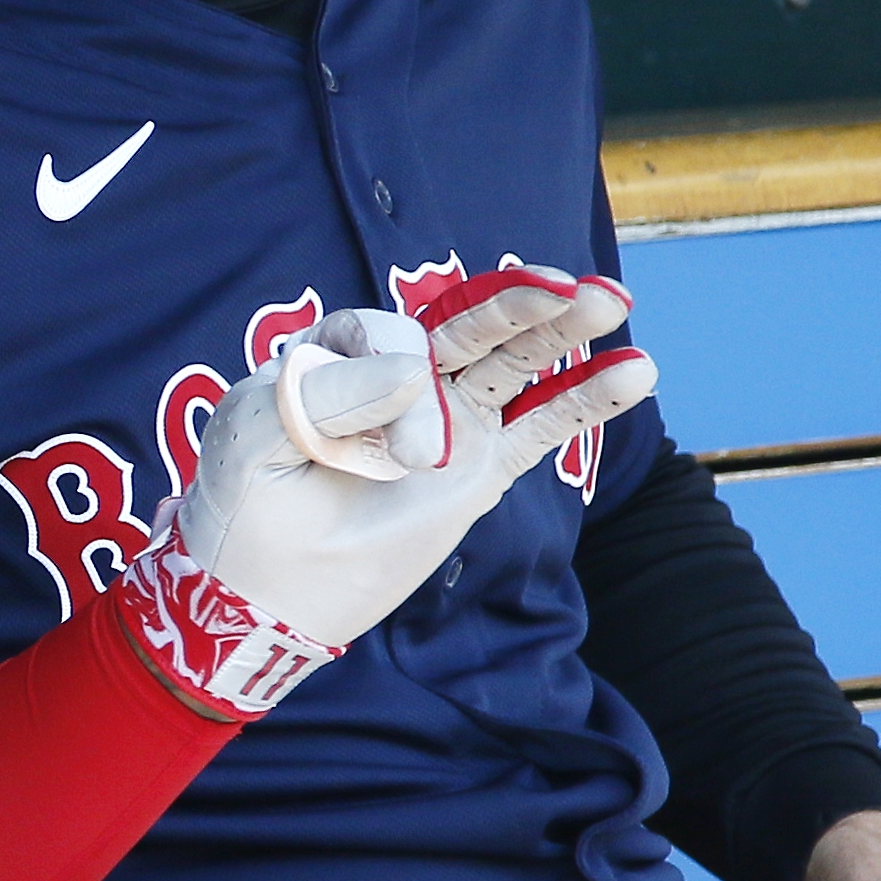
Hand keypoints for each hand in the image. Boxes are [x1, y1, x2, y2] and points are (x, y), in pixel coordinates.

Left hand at [122, 270, 654, 712]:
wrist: (260, 591)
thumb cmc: (245, 501)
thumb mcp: (257, 435)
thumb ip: (329, 395)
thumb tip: (418, 367)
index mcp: (341, 353)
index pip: (387, 335)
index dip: (394, 377)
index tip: (393, 449)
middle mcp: (402, 376)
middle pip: (467, 326)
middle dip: (516, 305)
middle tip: (567, 289)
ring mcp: (447, 419)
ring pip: (511, 364)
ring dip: (561, 333)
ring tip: (613, 299)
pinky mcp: (478, 467)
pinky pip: (539, 427)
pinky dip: (584, 400)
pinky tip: (634, 371)